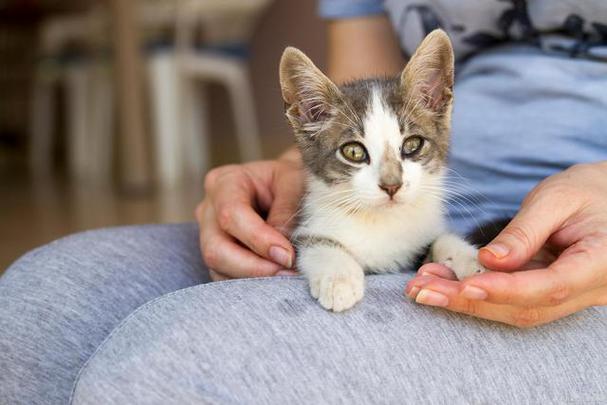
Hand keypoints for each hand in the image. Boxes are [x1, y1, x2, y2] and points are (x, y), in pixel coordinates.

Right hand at [196, 149, 303, 280]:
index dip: (259, 240)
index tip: (288, 256)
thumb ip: (286, 211)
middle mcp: (208, 209)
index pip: (231, 215)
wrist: (286, 185)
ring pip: (218, 269)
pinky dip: (250, 283)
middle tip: (287, 274)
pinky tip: (275, 277)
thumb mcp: (294, 182)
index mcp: (225, 182)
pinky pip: (225, 278)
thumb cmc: (290, 179)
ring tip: (286, 276)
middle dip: (252, 268)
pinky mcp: (217, 255)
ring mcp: (208, 234)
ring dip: (254, 279)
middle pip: (215, 249)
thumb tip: (279, 251)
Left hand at [406, 162, 606, 326]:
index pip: (550, 286)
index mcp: (601, 263)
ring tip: (423, 286)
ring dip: (465, 300)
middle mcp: (588, 290)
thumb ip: (525, 232)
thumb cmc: (589, 191)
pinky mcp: (548, 292)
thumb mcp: (558, 198)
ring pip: (515, 309)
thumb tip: (490, 262)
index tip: (466, 285)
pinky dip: (476, 292)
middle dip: (469, 302)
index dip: (505, 290)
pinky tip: (443, 281)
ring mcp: (569, 296)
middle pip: (525, 307)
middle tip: (422, 291)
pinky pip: (513, 299)